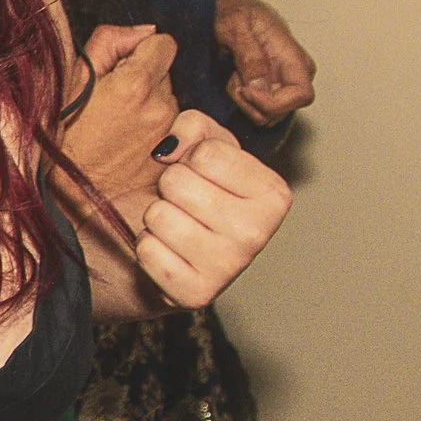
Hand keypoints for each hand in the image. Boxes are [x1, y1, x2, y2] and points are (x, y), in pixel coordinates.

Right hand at [61, 23, 179, 214]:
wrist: (75, 195)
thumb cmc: (64, 138)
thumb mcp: (72, 81)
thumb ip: (109, 42)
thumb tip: (145, 32)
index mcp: (135, 84)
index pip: (164, 43)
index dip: (143, 50)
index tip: (123, 67)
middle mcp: (161, 106)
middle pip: (166, 72)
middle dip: (144, 78)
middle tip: (114, 102)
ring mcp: (171, 131)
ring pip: (169, 98)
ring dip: (150, 104)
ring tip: (119, 126)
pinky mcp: (177, 151)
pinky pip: (173, 124)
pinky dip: (156, 127)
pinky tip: (131, 143)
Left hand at [134, 110, 291, 308]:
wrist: (176, 252)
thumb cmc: (196, 192)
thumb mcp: (206, 148)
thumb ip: (194, 126)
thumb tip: (169, 148)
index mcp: (273, 194)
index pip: (206, 153)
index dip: (189, 159)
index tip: (200, 176)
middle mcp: (259, 232)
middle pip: (177, 182)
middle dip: (169, 188)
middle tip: (184, 204)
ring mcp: (228, 267)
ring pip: (159, 215)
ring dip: (156, 218)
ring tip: (175, 227)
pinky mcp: (195, 294)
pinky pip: (147, 250)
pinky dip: (147, 248)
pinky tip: (167, 252)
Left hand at [210, 0, 315, 124]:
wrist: (223, 7)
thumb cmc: (231, 10)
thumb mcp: (235, 27)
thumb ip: (250, 56)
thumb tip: (261, 87)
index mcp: (293, 57)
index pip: (302, 96)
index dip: (273, 102)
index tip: (246, 89)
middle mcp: (294, 74)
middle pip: (280, 112)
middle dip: (251, 102)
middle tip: (234, 76)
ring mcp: (280, 84)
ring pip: (265, 115)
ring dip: (243, 101)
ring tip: (234, 74)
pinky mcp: (267, 90)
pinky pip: (255, 110)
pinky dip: (240, 99)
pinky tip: (233, 79)